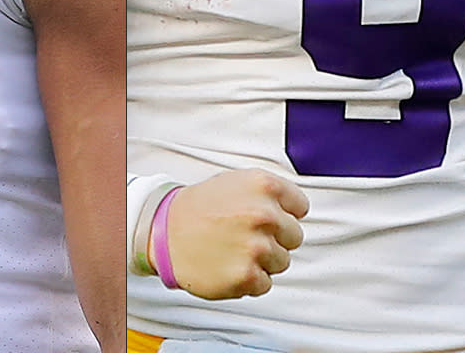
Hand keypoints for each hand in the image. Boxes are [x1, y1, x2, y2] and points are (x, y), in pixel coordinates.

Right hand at [164, 169, 308, 298]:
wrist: (164, 233)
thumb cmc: (200, 208)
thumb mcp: (237, 182)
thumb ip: (270, 194)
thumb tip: (296, 209)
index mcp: (264, 186)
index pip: (300, 207)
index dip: (283, 214)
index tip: (266, 218)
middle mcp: (263, 214)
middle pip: (294, 237)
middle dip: (274, 238)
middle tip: (246, 235)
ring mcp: (256, 247)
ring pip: (281, 262)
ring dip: (262, 260)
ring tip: (234, 249)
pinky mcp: (247, 276)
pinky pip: (265, 283)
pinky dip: (249, 279)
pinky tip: (229, 264)